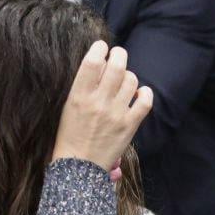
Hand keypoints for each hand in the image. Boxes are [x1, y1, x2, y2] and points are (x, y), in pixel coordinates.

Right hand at [51, 43, 152, 171]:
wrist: (79, 167)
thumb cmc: (70, 135)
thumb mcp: (68, 106)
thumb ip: (83, 85)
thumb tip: (100, 63)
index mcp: (79, 96)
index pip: (92, 62)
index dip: (99, 48)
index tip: (101, 47)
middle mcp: (99, 102)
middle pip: (117, 66)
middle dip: (119, 54)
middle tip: (118, 55)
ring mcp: (116, 114)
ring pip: (131, 80)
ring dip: (129, 75)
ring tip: (123, 80)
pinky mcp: (130, 125)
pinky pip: (146, 101)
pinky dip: (145, 92)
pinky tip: (139, 93)